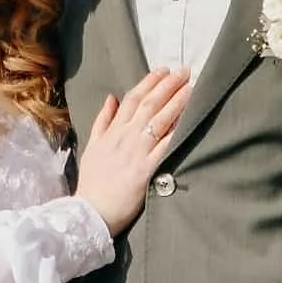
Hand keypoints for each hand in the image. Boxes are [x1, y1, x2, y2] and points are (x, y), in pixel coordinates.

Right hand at [75, 68, 191, 236]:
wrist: (90, 212)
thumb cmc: (92, 182)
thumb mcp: (92, 146)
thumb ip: (102, 121)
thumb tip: (111, 98)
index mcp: (112, 131)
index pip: (133, 98)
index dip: (149, 82)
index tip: (164, 71)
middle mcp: (125, 137)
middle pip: (149, 104)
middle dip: (168, 85)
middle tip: (185, 71)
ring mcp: (136, 153)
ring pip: (159, 121)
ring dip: (176, 102)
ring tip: (191, 87)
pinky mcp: (146, 170)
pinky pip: (165, 147)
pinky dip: (176, 132)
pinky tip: (188, 120)